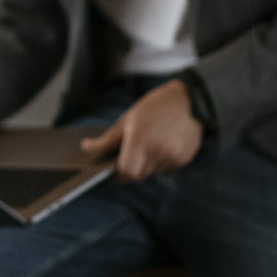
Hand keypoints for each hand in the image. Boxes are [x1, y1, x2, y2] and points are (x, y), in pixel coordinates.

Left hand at [78, 79, 202, 182]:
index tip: (111, 168)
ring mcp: (173, 157)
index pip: (126, 171)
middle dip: (129, 169)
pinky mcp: (183, 161)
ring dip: (144, 165)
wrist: (190, 102)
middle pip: (137, 175)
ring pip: (150, 172)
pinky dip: (158, 162)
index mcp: (141, 139)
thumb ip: (107, 140)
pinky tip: (161, 144)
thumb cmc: (155, 107)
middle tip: (127, 154)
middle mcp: (158, 151)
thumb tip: (86, 149)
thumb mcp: (127, 119)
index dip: (116, 173)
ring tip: (148, 143)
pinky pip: (164, 169)